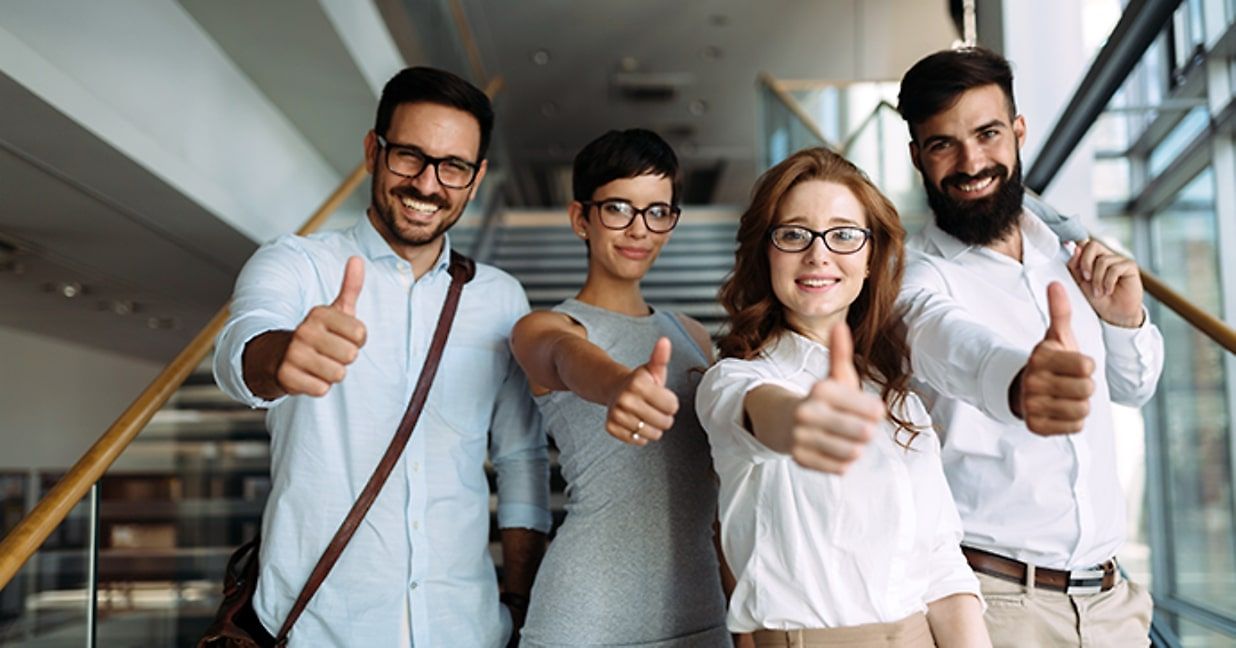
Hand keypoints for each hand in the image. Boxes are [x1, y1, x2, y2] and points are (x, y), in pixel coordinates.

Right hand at [276, 256, 367, 395]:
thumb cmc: (315, 334)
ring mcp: (294, 354)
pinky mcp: (287, 377)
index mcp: (319, 313)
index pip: (361, 333)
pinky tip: (308, 376)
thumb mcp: (334, 309)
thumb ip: (350, 286)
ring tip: (319, 364)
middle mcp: (305, 331)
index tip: (342, 337)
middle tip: (329, 353)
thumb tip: (357, 259)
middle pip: (351, 355)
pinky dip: (318, 386)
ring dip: (332, 373)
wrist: (277, 357)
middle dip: (345, 358)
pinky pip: (322, 389)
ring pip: (338, 374)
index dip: (356, 340)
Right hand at [605, 337, 677, 445]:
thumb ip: (661, 357)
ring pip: (653, 434)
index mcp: (638, 384)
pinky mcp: (611, 428)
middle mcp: (625, 399)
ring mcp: (616, 415)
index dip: (671, 403)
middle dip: (664, 417)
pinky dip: (641, 435)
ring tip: (646, 415)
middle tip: (655, 407)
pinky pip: (639, 440)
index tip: (662, 397)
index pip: (672, 406)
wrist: (613, 389)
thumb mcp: (653, 368)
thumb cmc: (640, 381)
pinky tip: (636, 422)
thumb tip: (665, 341)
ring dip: (654, 427)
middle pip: (665, 422)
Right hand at [789, 323, 884, 473]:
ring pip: (852, 452)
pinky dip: (841, 461)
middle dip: (866, 431)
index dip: (875, 411)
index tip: (871, 409)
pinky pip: (839, 468)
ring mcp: (801, 438)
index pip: (872, 410)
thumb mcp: (832, 376)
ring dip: (855, 447)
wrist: (782, 421)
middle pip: (864, 433)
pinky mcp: (800, 459)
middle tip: (859, 426)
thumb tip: (840, 325)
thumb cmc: (820, 399)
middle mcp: (807, 413)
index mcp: (821, 390)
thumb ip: (839, 353)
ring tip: (846, 438)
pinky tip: (833, 449)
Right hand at [1016, 282, 1094, 434]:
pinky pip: (1073, 428)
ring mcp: (1032, 405)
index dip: (1087, 366)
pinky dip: (1074, 422)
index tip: (1076, 365)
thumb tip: (1055, 283)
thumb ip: (1059, 311)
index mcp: (1040, 357)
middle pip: (1086, 390)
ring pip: (1081, 410)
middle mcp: (1033, 381)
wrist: (1025, 389)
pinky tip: (1063, 411)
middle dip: (1085, 387)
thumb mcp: (1056, 336)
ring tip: (1069, 398)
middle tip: (1073, 383)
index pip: (1086, 365)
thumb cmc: (1051, 361)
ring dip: (1081, 405)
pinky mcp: (1035, 426)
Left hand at [1067, 239, 1144, 327]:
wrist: (1114, 314)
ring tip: (1099, 292)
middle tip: (1086, 279)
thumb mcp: (1081, 283)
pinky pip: (1115, 269)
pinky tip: (1109, 291)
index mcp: (1093, 258)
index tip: (1076, 268)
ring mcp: (1119, 260)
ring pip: (1102, 261)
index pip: (1084, 245)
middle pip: (1093, 245)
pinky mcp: (1130, 266)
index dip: (1078, 254)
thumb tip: (1076, 250)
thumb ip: (1076, 267)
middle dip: (1085, 263)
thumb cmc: (1099, 299)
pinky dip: (1108, 282)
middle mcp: (1106, 256)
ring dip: (1097, 280)